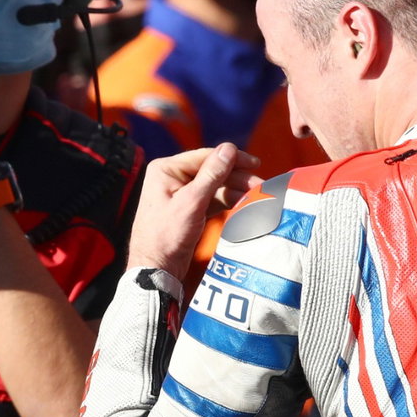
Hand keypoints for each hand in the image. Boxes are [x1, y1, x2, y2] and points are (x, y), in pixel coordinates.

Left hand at [126, 143, 260, 277]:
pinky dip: (227, 201)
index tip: (255, 163)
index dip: (232, 158)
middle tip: (260, 185)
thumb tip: (229, 148)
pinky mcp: (188, 209)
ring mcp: (180, 193)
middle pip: (211, 170)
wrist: (156, 268)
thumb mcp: (192, 202)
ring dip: (235, 190)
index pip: (205, 156)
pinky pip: (212, 199)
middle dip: (236, 177)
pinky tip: (244, 204)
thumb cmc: (167, 235)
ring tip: (256, 196)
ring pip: (214, 186)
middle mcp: (171, 177)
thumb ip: (212, 174)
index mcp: (166, 169)